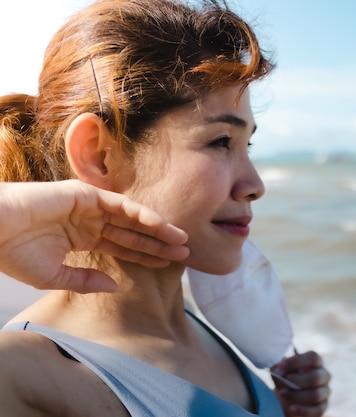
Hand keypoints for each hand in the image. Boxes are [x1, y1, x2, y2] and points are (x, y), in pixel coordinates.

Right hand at [0, 180, 188, 292]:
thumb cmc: (14, 254)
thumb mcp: (54, 277)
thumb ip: (85, 282)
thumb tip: (114, 285)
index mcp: (82, 239)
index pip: (122, 247)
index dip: (146, 255)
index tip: (169, 265)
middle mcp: (89, 222)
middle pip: (132, 233)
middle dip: (158, 243)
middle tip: (185, 253)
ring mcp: (88, 207)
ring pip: (132, 218)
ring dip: (157, 228)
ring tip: (181, 240)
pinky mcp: (85, 194)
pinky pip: (120, 204)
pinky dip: (141, 213)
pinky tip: (160, 224)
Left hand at [271, 350, 330, 416]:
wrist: (287, 398)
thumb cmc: (286, 380)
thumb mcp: (281, 371)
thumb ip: (279, 368)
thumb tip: (279, 370)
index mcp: (316, 362)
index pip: (313, 357)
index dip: (297, 361)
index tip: (281, 367)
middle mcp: (324, 375)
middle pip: (316, 377)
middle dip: (297, 380)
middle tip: (283, 380)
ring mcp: (325, 392)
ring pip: (315, 395)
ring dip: (296, 395)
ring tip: (282, 393)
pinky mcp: (323, 407)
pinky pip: (317, 410)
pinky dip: (302, 410)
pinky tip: (291, 408)